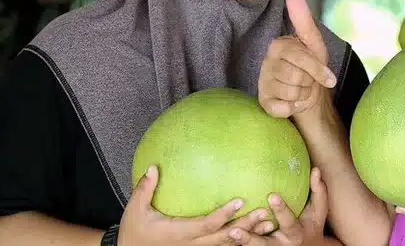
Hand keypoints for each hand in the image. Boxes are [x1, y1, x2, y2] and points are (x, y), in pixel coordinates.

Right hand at [119, 165, 274, 245]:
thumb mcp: (135, 210)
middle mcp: (192, 243)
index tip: (240, 200)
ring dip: (249, 235)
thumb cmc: (134, 231)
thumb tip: (153, 167)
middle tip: (265, 213)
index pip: (207, 224)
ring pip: (227, 245)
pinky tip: (255, 231)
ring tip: (269, 223)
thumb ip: (145, 189)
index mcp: (180, 233)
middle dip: (246, 226)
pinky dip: (240, 240)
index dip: (224, 214)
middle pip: (225, 237)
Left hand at [228, 167, 328, 245]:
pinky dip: (238, 245)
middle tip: (236, 230)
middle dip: (251, 239)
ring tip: (229, 233)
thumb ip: (318, 191)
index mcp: (296, 232)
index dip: (281, 209)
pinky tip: (225, 237)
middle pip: (266, 244)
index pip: (288, 221)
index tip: (271, 195)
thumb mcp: (319, 210)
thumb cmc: (313, 223)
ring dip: (242, 243)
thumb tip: (316, 170)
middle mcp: (283, 244)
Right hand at [258, 0, 336, 117]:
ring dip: (302, 95)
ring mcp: (262, 82)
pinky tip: (291, 102)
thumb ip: (304, 20)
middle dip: (309, 82)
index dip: (318, 71)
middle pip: (296, 77)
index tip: (327, 77)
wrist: (309, 95)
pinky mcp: (262, 101)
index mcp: (278, 45)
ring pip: (290, 93)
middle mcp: (266, 62)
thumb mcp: (314, 43)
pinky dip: (292, 108)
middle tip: (307, 80)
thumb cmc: (311, 68)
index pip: (301, 59)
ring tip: (300, 90)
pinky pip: (281, 108)